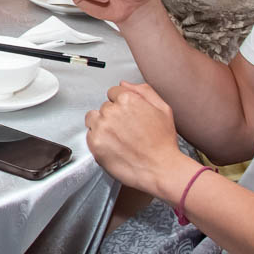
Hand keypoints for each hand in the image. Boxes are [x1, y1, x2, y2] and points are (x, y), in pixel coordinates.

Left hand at [85, 82, 193, 199]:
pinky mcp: (95, 143)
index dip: (122, 105)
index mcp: (127, 99)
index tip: (128, 116)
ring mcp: (101, 127)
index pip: (114, 93)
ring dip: (102, 126)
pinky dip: (98, 140)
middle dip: (113, 116)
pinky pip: (89, 135)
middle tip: (127, 130)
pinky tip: (114, 147)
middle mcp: (111, 111)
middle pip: (104, 107)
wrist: (161, 169)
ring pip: (93, 118)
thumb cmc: (163, 142)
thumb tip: (124, 84)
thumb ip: (143, 91)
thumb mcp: (163, 109)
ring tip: (119, 138)